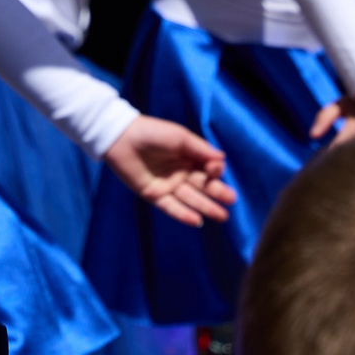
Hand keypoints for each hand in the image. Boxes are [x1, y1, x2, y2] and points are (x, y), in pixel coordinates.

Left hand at [103, 118, 237, 227]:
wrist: (122, 138)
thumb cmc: (153, 133)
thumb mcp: (179, 137)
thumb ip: (200, 149)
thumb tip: (222, 159)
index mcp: (188, 156)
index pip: (207, 168)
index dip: (214, 171)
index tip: (215, 169)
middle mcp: (180, 172)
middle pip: (203, 186)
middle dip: (218, 193)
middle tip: (232, 201)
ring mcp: (168, 185)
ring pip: (191, 199)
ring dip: (206, 207)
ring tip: (223, 216)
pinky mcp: (154, 195)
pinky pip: (171, 207)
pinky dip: (184, 214)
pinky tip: (197, 221)